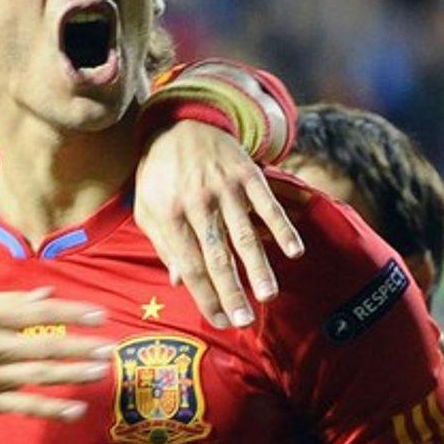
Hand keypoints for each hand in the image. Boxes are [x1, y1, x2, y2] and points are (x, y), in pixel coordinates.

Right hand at [0, 288, 112, 420]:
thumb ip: (11, 301)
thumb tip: (49, 294)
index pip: (37, 312)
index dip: (71, 312)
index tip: (101, 316)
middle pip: (42, 344)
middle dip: (80, 346)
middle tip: (110, 347)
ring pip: (38, 375)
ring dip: (72, 374)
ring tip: (101, 372)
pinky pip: (23, 406)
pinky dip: (51, 409)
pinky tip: (76, 411)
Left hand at [134, 121, 303, 328]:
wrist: (180, 122)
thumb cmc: (160, 173)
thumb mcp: (148, 207)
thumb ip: (164, 244)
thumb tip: (180, 283)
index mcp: (168, 213)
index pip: (189, 264)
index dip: (205, 295)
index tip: (219, 321)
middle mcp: (196, 201)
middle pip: (217, 255)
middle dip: (231, 291)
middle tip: (244, 321)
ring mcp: (224, 186)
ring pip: (245, 234)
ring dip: (258, 267)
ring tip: (269, 296)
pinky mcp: (247, 172)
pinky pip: (267, 203)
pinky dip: (283, 227)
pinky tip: (295, 251)